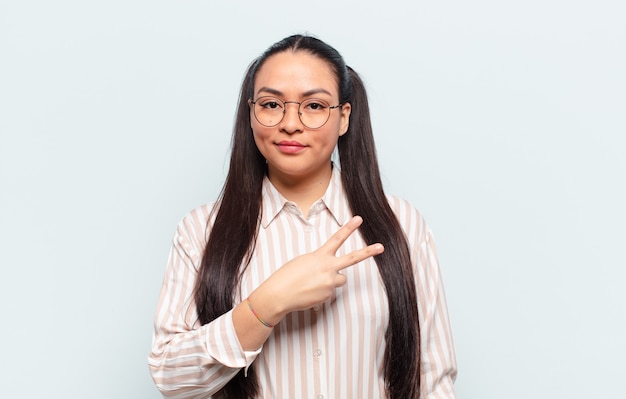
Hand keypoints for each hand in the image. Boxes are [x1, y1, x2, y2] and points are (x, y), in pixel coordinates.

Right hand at [252, 216, 383, 322]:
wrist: (279, 294)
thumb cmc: (287, 276)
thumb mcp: (304, 262)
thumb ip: (320, 262)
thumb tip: (330, 272)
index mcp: (320, 256)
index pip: (337, 239)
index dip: (349, 228)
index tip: (359, 219)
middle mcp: (328, 268)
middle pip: (353, 258)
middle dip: (368, 252)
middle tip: (381, 247)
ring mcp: (330, 283)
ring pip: (341, 279)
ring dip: (332, 280)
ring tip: (314, 283)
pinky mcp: (328, 296)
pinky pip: (330, 292)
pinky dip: (322, 292)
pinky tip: (310, 293)